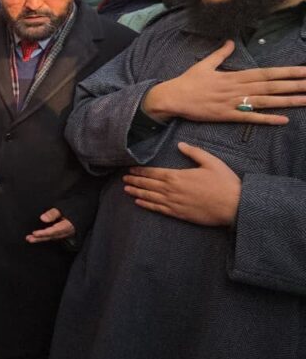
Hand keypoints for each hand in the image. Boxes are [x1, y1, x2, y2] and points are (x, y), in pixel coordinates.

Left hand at [25, 208, 74, 242]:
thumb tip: (42, 218)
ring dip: (41, 238)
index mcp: (68, 226)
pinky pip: (54, 236)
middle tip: (29, 239)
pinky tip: (38, 237)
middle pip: (52, 236)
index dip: (44, 233)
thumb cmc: (74, 207)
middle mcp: (67, 232)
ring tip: (30, 238)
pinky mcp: (64, 233)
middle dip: (40, 238)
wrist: (85, 209)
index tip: (34, 233)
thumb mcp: (63, 208)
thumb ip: (53, 214)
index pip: (54, 231)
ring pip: (52, 237)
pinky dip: (46, 237)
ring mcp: (66, 233)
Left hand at [123, 142, 240, 226]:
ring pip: (150, 197)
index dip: (140, 171)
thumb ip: (194, 152)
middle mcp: (172, 190)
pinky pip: (158, 209)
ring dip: (137, 192)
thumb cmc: (225, 183)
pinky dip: (147, 205)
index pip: (153, 173)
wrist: (234, 206)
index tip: (130, 169)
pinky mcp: (179, 214)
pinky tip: (139, 202)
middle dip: (135, 181)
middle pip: (148, 184)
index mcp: (178, 176)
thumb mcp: (211, 162)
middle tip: (124, 179)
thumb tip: (180, 144)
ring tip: (126, 190)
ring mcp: (174, 203)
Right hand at [141, 40, 305, 124]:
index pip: (266, 73)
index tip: (304, 70)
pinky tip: (283, 120)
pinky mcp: (226, 116)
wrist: (171, 98)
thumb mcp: (204, 64)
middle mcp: (236, 88)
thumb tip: (231, 42)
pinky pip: (250, 119)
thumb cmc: (187, 81)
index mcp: (233, 76)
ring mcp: (232, 103)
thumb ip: (220, 54)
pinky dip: (267, 119)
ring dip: (287, 101)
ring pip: (265, 101)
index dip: (286, 71)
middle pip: (271, 86)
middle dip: (294, 84)